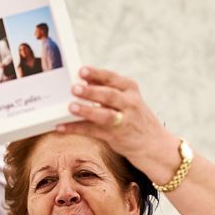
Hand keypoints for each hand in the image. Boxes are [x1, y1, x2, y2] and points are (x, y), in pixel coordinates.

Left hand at [57, 66, 178, 176]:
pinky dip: (76, 128)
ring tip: (71, 107)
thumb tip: (82, 80)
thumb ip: (107, 90)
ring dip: (87, 111)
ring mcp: (123, 121)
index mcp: (130, 90)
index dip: (97, 74)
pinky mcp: (115, 136)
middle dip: (91, 91)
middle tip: (74, 88)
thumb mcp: (127, 99)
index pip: (113, 79)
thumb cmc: (134, 117)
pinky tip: (61, 127)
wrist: (153, 143)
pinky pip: (93, 131)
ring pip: (104, 115)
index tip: (82, 70)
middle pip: (109, 96)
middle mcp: (129, 104)